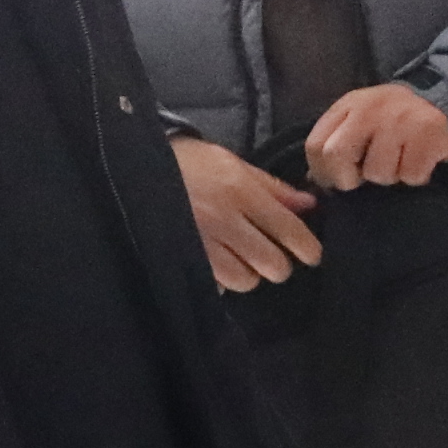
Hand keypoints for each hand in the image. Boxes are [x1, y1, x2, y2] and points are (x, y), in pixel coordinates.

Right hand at [172, 133, 320, 291]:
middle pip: (271, 263)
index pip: (288, 229)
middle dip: (278, 264)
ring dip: (249, 273)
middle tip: (273, 256)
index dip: (308, 248)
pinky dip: (223, 279)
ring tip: (242, 259)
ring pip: (245, 279)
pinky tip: (218, 262)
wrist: (135, 169)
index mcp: (240, 191)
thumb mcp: (232, 164)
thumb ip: (272, 187)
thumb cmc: (189, 163)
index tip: (312, 255)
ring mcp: (201, 243)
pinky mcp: (183, 259)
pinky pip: (216, 284)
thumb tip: (309, 205)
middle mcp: (224, 220)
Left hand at [306, 83, 447, 191]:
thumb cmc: (388, 123)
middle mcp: (371, 107)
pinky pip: (412, 176)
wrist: (439, 104)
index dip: (323, 172)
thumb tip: (313, 182)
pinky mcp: (430, 130)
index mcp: (348, 105)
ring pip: (379, 173)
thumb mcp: (356, 125)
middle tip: (365, 178)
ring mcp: (401, 117)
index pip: (315, 146)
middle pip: (337, 155)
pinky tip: (417, 162)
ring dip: (388, 178)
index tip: (339, 179)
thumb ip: (333, 146)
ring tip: (397, 163)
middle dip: (348, 179)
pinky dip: (415, 178)